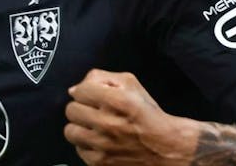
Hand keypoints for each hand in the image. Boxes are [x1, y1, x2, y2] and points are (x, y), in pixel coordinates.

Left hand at [64, 69, 198, 164]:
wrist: (165, 147)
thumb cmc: (148, 116)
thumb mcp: (132, 85)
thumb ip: (103, 78)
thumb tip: (76, 88)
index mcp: (118, 101)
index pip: (80, 91)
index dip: (86, 91)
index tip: (92, 95)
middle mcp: (109, 124)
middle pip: (71, 110)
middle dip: (82, 108)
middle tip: (93, 111)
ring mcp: (103, 146)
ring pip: (70, 131)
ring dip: (81, 128)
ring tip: (94, 127)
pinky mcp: (100, 163)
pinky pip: (79, 150)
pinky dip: (87, 145)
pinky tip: (100, 141)